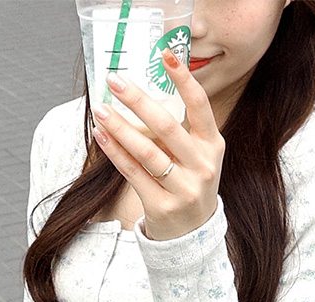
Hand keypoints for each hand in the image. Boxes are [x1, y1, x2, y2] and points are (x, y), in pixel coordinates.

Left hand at [91, 50, 224, 241]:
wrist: (193, 233)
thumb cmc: (189, 184)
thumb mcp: (197, 156)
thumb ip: (180, 130)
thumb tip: (145, 92)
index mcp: (213, 146)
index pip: (200, 106)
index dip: (183, 80)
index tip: (165, 55)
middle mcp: (202, 166)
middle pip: (167, 126)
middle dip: (138, 100)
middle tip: (115, 80)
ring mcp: (183, 189)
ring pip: (147, 152)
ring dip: (120, 127)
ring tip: (100, 109)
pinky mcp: (162, 206)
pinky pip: (134, 173)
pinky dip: (115, 153)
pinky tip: (102, 135)